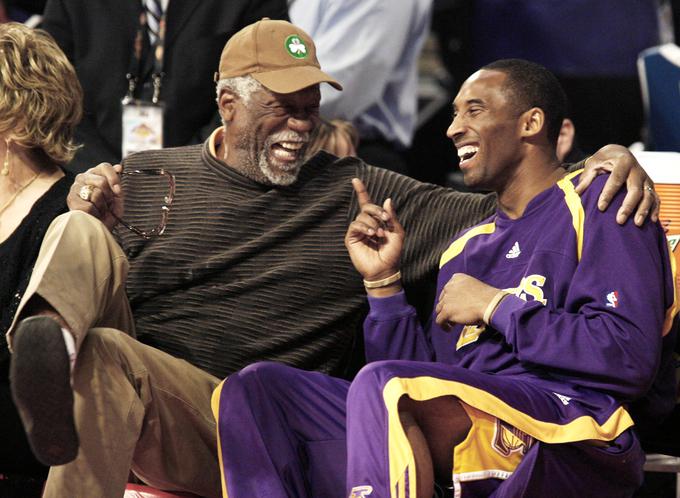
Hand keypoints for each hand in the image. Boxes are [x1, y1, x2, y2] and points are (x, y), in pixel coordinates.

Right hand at [67, 163, 123, 229]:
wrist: (100, 228)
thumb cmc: (109, 212)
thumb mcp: (117, 197)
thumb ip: (117, 182)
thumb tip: (118, 167)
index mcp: (95, 174)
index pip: (105, 166)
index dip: (113, 178)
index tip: (118, 191)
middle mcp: (83, 178)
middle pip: (101, 181)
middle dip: (109, 196)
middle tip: (107, 204)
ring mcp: (75, 188)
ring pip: (96, 194)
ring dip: (102, 206)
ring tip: (100, 210)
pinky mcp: (71, 200)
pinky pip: (89, 206)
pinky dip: (95, 213)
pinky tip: (93, 215)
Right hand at [344, 178, 403, 292]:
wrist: (385, 269)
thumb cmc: (392, 253)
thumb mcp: (398, 232)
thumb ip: (392, 216)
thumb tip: (387, 200)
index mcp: (376, 221)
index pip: (366, 203)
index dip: (361, 191)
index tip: (355, 179)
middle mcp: (365, 224)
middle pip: (367, 206)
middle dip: (377, 210)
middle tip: (386, 220)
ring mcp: (357, 231)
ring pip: (362, 215)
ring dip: (373, 222)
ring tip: (380, 234)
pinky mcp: (351, 238)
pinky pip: (355, 225)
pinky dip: (364, 227)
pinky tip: (371, 234)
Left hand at [435, 273, 498, 329]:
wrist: (490, 304)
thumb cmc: (487, 297)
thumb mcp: (474, 286)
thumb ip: (464, 291)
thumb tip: (460, 304)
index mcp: (456, 278)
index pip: (448, 289)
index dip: (451, 299)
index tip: (456, 305)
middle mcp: (449, 287)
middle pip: (443, 300)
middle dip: (447, 307)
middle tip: (455, 315)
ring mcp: (447, 299)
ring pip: (439, 310)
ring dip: (445, 316)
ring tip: (452, 323)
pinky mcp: (447, 311)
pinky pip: (439, 320)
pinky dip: (443, 326)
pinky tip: (449, 329)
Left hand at [574, 144, 658, 225]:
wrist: (620, 152)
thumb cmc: (604, 159)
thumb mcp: (594, 163)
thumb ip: (586, 177)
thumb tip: (577, 191)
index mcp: (623, 162)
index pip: (616, 179)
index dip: (608, 194)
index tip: (600, 207)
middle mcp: (637, 170)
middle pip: (635, 190)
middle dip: (628, 206)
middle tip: (619, 220)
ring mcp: (646, 179)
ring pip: (648, 195)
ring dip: (643, 210)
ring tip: (636, 224)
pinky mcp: (650, 186)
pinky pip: (656, 198)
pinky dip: (655, 209)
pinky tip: (652, 221)